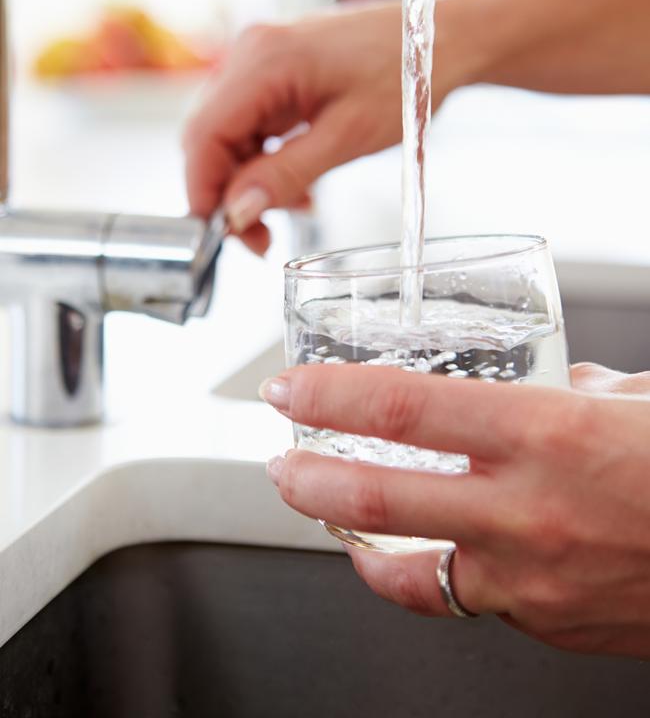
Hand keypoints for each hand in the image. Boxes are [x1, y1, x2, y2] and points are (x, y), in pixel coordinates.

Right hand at [183, 0, 489, 253]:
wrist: (442, 37)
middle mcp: (252, 53)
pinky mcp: (276, 71)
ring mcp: (261, 59)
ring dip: (249, 179)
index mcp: (264, 60)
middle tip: (261, 237)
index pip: (203, 134)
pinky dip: (265, 159)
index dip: (204, 191)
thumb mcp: (347, 137)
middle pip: (209, 136)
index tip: (223, 236)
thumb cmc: (407, 75)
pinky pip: (252, 124)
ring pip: (228, 135)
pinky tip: (298, 185)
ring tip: (293, 210)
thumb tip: (236, 213)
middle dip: (227, 192)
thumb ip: (285, 175)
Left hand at [260, 362, 649, 657]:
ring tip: (325, 518)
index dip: (327, 396)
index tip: (289, 387)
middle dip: (304, 479)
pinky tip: (425, 555)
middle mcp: (527, 512)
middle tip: (277, 459)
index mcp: (547, 435)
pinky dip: (434, 574)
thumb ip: (582, 389)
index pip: (399, 409)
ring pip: (404, 573)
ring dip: (349, 542)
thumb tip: (557, 381)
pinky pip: (468, 601)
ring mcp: (532, 581)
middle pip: (372, 499)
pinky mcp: (547, 624)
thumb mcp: (642, 400)